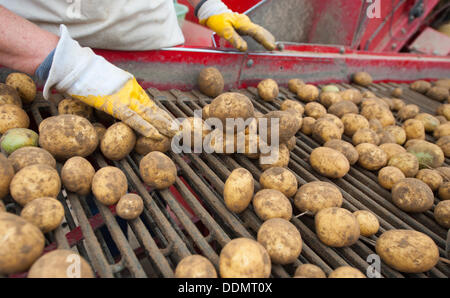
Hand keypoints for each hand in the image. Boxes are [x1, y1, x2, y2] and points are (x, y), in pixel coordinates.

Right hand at [42, 25, 176, 139]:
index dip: (161, 115)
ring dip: (163, 125)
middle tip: (180, 131)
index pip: (149, 104)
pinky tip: (156, 134)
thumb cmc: (83, 75)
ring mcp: (124, 97)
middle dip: (167, 121)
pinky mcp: (114, 104)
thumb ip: (114, 93)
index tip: (171, 123)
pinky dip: (145, 127)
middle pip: (153, 109)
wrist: (72, 65)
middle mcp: (131, 91)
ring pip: (149, 114)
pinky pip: (133, 118)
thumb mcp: (105, 83)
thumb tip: (115, 103)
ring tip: (175, 134)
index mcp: (130, 87)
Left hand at [196, 0, 275, 51]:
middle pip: (260, 31)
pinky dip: (261, 36)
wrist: (213, 12)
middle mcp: (246, 22)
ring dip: (266, 37)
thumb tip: (243, 48)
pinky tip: (264, 39)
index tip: (271, 46)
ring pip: (258, 30)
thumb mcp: (223, 29)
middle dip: (267, 39)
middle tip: (275, 47)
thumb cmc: (217, 20)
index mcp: (242, 22)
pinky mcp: (243, 26)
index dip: (264, 40)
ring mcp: (245, 23)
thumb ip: (234, 38)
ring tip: (273, 44)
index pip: (256, 32)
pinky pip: (255, 31)